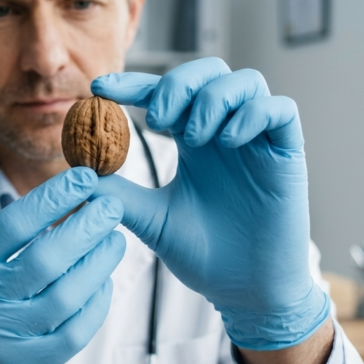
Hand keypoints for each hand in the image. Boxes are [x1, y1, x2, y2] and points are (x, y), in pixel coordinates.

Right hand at [0, 159, 125, 363]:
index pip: (14, 224)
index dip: (54, 198)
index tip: (86, 178)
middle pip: (46, 260)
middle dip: (86, 229)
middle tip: (111, 206)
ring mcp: (3, 339)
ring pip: (65, 297)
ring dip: (98, 265)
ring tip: (116, 240)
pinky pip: (72, 334)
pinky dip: (95, 306)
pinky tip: (104, 282)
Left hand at [92, 57, 328, 350]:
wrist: (244, 291)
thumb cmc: (202, 255)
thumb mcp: (151, 219)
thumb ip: (118, 192)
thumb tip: (76, 173)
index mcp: (192, 140)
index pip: (163, 93)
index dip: (133, 83)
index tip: (99, 89)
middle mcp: (224, 131)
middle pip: (208, 72)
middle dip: (178, 83)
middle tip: (155, 117)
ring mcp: (258, 140)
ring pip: (246, 82)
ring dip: (212, 99)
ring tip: (192, 137)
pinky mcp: (288, 154)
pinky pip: (281, 110)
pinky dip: (252, 115)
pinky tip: (228, 141)